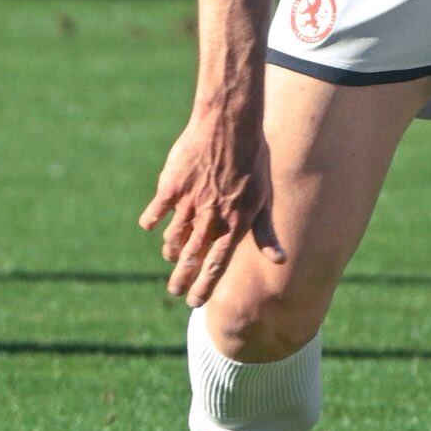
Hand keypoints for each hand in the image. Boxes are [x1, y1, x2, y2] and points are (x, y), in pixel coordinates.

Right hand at [138, 93, 279, 307]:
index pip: (216, 266)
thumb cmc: (252, 161)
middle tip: (173, 292)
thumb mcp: (263, 199)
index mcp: (233, 225)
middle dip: (181, 279)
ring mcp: (188, 204)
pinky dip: (152, 220)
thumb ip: (266, 233)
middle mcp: (209, 220)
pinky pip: (156, 212)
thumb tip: (281, 261)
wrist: (228, 126)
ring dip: (171, 252)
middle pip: (191, 258)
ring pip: (173, 238)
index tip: (194, 304)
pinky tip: (149, 226)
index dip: (204, 287)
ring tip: (170, 258)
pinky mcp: (171, 188)